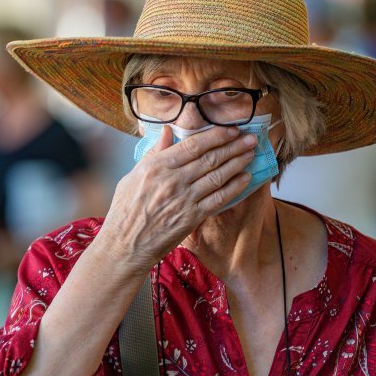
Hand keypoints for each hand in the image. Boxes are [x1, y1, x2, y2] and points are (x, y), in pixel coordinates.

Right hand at [97, 125, 255, 269]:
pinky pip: (219, 199)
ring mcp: (184, 199)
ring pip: (217, 176)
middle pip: (210, 158)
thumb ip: (154, 153)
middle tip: (250, 139)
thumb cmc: (125, 211)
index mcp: (157, 166)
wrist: (125, 245)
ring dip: (237, 163)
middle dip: (233, 146)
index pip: (193, 145)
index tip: (231, 130)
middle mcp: (173, 180)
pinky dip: (234, 187)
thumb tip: (168, 132)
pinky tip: (245, 178)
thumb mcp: (132, 176)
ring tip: (250, 154)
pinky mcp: (192, 217)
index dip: (216, 136)